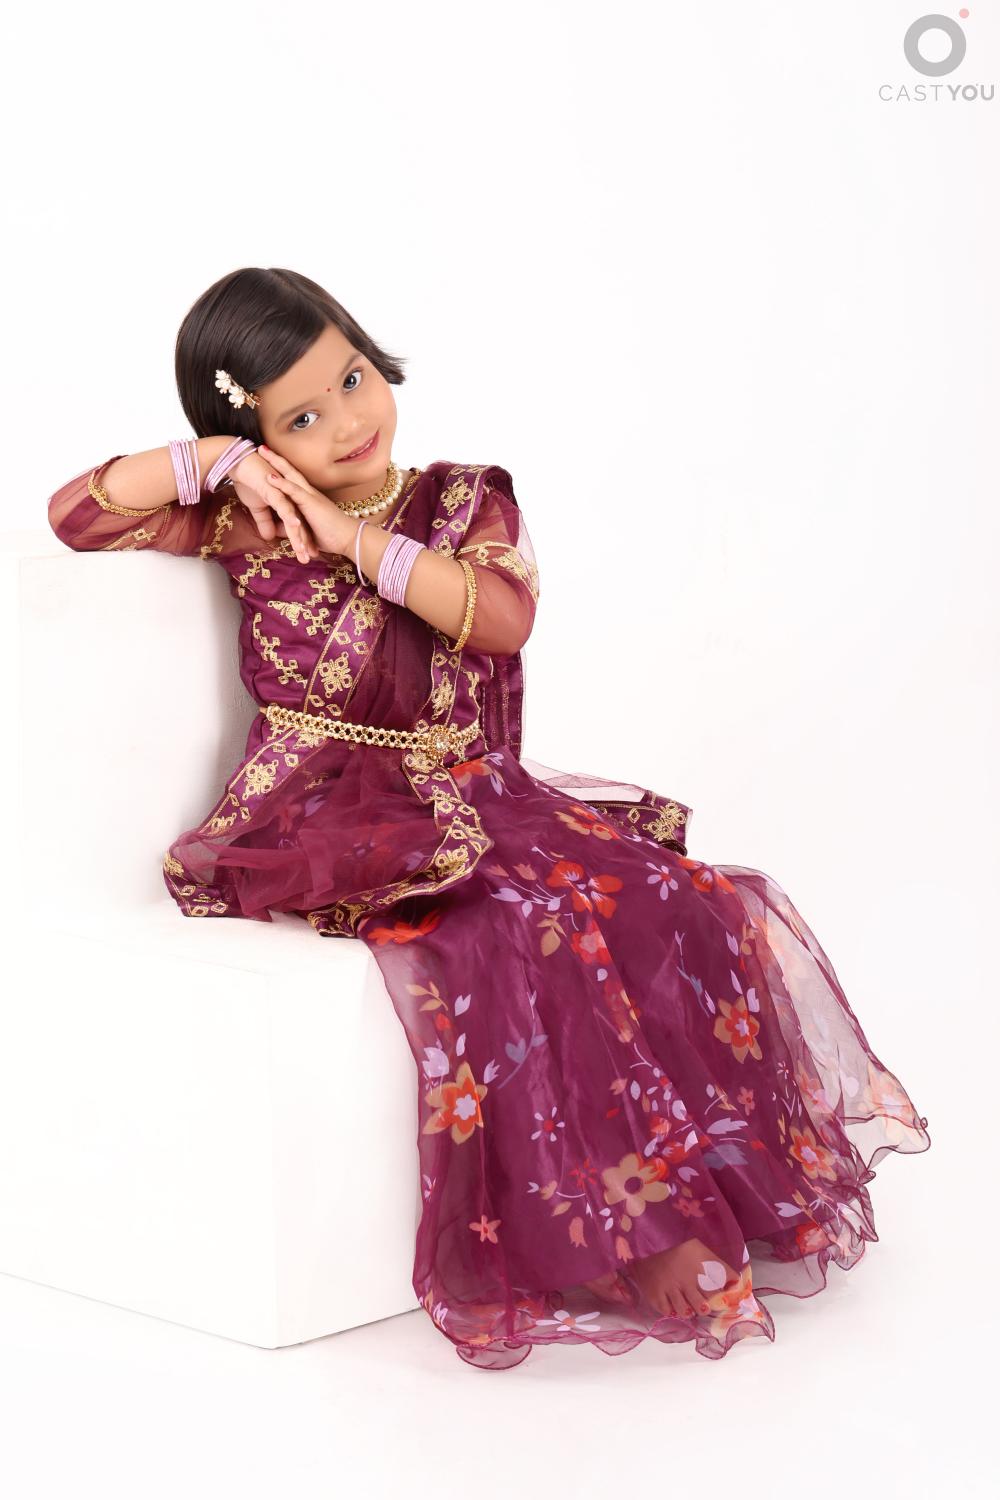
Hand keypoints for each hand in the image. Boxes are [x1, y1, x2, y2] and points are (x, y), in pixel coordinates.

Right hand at [224, 447, 321, 563]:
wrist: (240, 463)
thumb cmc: (249, 482)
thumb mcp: (257, 507)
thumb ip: (264, 521)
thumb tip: (267, 537)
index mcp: (287, 503)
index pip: (297, 526)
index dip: (301, 541)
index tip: (306, 557)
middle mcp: (289, 499)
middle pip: (299, 525)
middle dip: (303, 543)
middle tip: (307, 560)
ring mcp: (284, 494)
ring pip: (293, 519)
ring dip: (297, 536)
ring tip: (302, 552)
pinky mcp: (275, 490)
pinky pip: (283, 505)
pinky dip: (289, 516)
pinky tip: (295, 527)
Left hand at [256, 444, 357, 557]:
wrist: (349, 539)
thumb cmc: (331, 536)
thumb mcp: (307, 530)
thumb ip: (293, 526)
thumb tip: (279, 529)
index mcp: (308, 498)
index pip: (292, 479)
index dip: (281, 468)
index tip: (268, 459)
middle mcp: (309, 493)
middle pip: (290, 471)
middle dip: (275, 459)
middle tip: (261, 447)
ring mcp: (310, 496)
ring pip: (291, 475)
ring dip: (276, 463)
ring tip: (262, 450)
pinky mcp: (311, 504)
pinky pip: (294, 491)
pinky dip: (282, 483)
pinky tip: (270, 477)